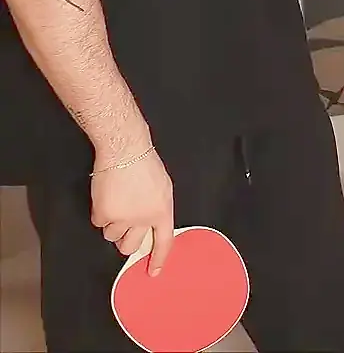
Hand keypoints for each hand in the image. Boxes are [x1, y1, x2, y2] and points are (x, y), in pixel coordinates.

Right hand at [91, 146, 174, 276]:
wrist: (125, 152)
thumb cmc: (145, 165)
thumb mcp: (163, 188)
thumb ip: (158, 209)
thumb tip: (150, 225)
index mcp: (163, 211)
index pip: (164, 241)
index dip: (159, 258)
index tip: (153, 272)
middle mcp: (143, 219)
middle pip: (130, 246)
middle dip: (126, 241)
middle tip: (124, 228)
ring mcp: (123, 218)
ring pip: (112, 235)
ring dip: (113, 224)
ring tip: (117, 202)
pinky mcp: (104, 214)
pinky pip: (99, 223)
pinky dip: (100, 213)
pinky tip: (107, 196)